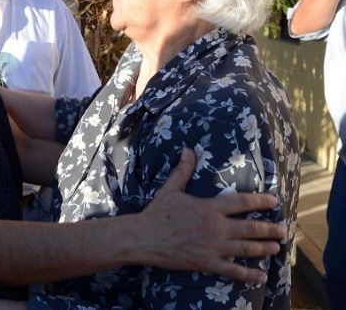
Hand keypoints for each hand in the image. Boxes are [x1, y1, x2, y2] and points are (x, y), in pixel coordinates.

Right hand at [136, 148, 283, 283]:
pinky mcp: (207, 263)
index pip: (242, 202)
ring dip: (264, 248)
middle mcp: (216, 227)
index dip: (261, 200)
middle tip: (282, 230)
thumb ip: (183, 170)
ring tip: (276, 248)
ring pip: (246, 249)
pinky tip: (262, 276)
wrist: (143, 238)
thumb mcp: (170, 189)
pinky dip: (249, 274)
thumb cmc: (156, 213)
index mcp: (209, 208)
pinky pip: (233, 270)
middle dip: (270, 229)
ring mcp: (213, 247)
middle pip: (251, 228)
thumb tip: (187, 149)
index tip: (274, 201)